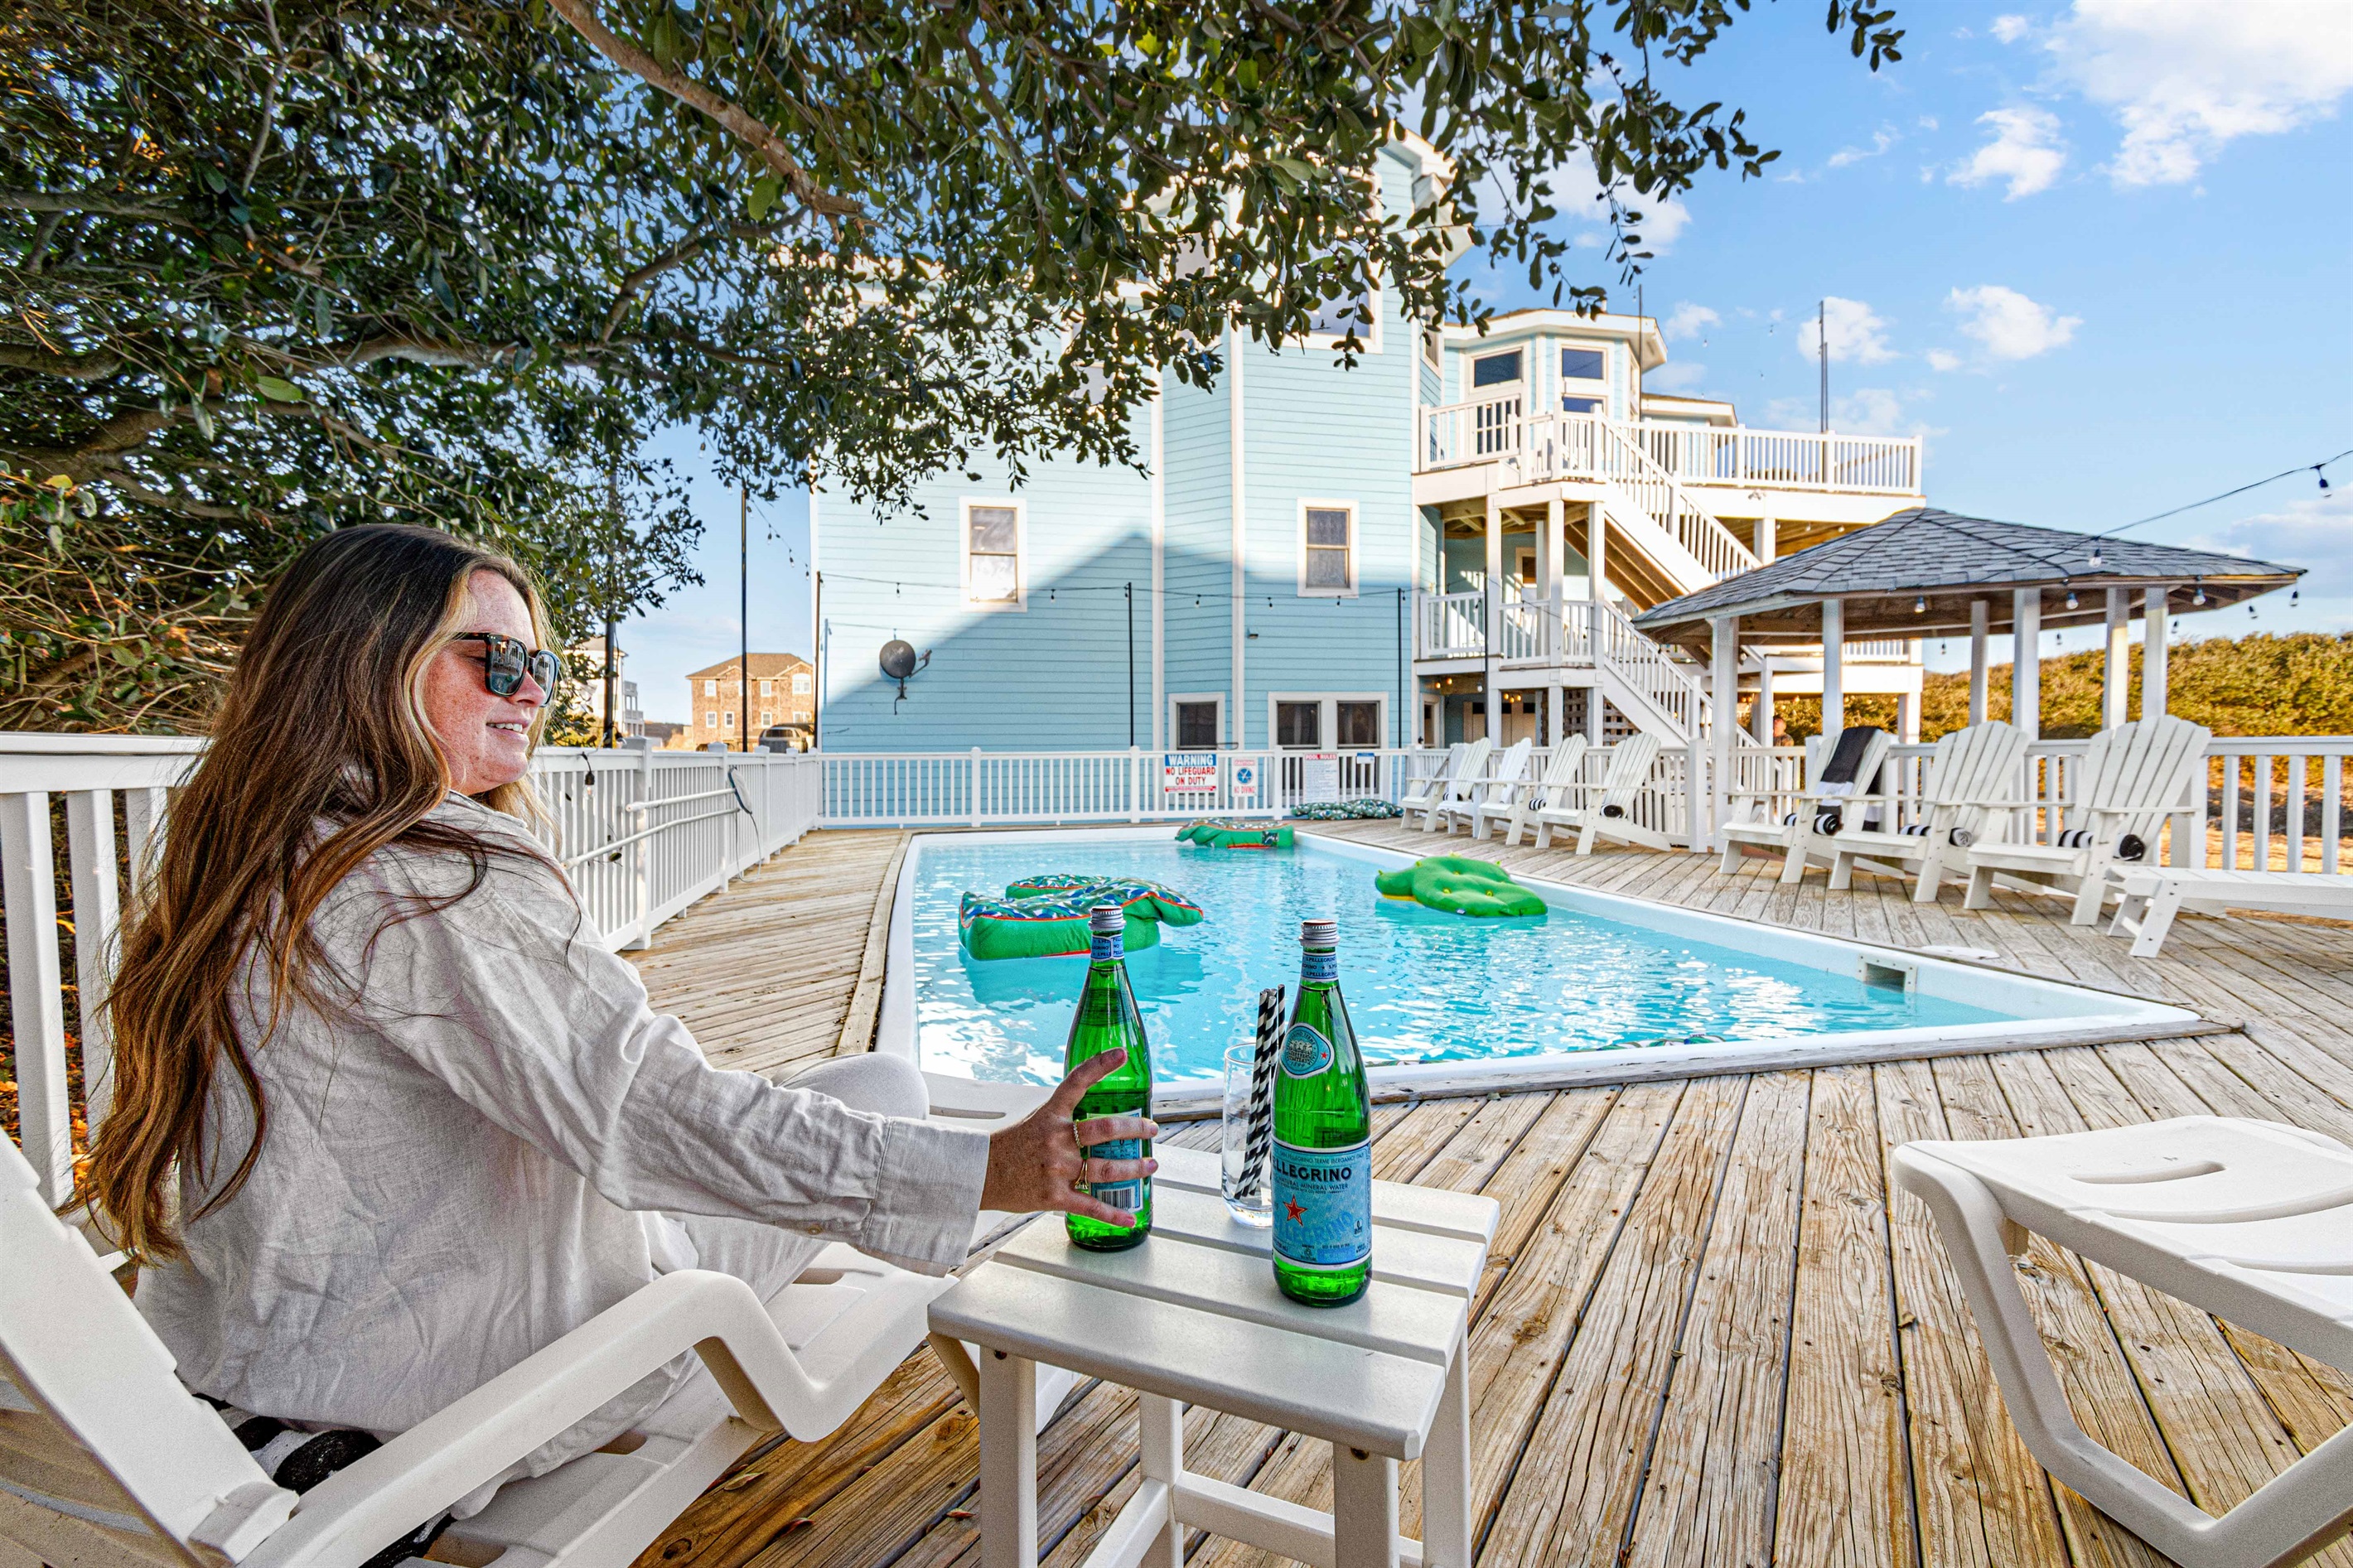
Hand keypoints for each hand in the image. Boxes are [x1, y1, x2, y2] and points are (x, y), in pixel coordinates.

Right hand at [981, 1048, 1159, 1227]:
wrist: (980, 1174)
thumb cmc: (1009, 1147)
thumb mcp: (1034, 1121)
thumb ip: (1062, 1118)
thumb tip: (1092, 1117)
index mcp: (1050, 1114)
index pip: (1077, 1081)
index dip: (1101, 1065)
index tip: (1121, 1054)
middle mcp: (1056, 1138)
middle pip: (1105, 1129)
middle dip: (1135, 1129)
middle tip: (1151, 1129)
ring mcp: (1057, 1168)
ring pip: (1106, 1168)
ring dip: (1134, 1168)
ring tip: (1150, 1165)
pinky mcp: (1054, 1195)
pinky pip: (1091, 1205)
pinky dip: (1113, 1214)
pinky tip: (1130, 1218)